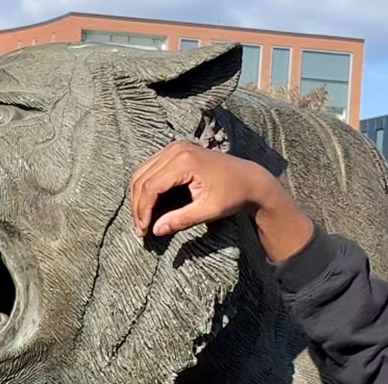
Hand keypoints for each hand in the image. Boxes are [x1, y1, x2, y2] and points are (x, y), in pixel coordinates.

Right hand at [128, 141, 314, 262]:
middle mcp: (176, 149)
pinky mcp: (175, 150)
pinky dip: (145, 186)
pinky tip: (148, 204)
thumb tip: (156, 230)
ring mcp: (174, 147)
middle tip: (140, 229)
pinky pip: (150, 168)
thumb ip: (181, 219)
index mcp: (185, 162)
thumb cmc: (233, 195)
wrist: (249, 178)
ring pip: (142, 172)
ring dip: (138, 196)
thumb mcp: (209, 210)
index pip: (151, 186)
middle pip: (142, 178)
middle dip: (137, 205)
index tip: (143, 231)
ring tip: (142, 219)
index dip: (143, 210)